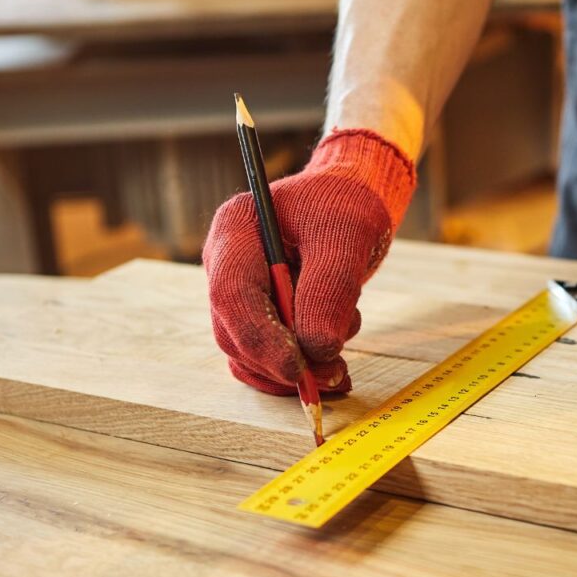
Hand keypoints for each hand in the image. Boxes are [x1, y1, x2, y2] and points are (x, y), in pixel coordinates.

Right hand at [204, 129, 414, 394]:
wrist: (349, 201)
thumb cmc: (346, 205)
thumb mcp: (348, 236)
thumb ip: (331, 289)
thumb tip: (318, 350)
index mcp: (236, 229)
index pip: (232, 295)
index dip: (262, 338)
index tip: (300, 368)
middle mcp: (227, 264)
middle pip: (235, 332)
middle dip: (283, 362)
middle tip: (334, 374)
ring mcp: (239, 293)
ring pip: (251, 353)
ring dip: (297, 369)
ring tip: (342, 366)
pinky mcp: (258, 315)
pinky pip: (267, 358)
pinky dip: (300, 371)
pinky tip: (335, 371)